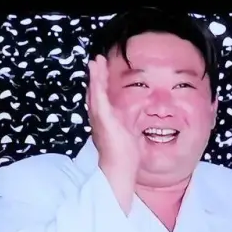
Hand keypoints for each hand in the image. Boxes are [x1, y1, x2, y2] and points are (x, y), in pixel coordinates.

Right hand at [87, 55, 138, 186]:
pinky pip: (99, 97)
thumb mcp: (129, 134)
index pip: (101, 100)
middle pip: (94, 93)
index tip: (102, 72)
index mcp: (105, 122)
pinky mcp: (102, 119)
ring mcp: (99, 119)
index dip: (101, 85)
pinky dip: (97, 83)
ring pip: (95, 92)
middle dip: (95, 77)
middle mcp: (98, 119)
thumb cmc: (124, 157)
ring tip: (95, 61)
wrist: (119, 170)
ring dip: (95, 76)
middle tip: (96, 61)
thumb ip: (130, 123)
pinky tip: (97, 72)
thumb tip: (137, 115)